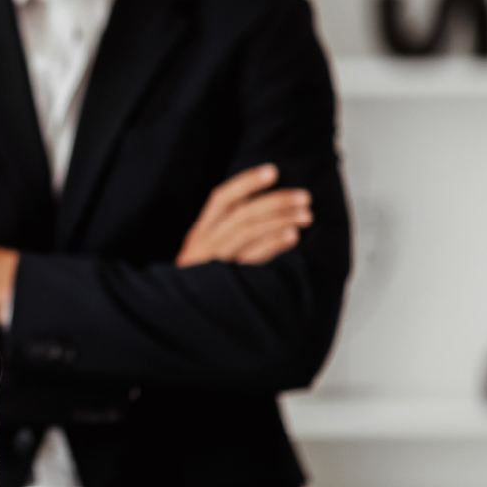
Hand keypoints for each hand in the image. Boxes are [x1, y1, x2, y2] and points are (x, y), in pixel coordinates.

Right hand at [175, 164, 312, 267]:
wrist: (181, 315)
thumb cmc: (201, 280)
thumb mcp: (204, 251)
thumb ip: (223, 232)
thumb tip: (263, 206)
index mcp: (199, 232)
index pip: (221, 198)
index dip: (246, 182)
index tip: (273, 171)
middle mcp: (204, 243)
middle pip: (241, 213)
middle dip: (276, 201)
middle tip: (304, 197)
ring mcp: (214, 262)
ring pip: (247, 231)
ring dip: (280, 219)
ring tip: (305, 215)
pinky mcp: (226, 280)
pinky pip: (252, 258)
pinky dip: (272, 244)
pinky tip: (292, 236)